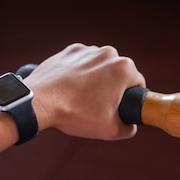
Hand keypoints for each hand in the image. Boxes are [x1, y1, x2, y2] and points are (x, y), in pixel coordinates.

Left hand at [25, 44, 145, 139]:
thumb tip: (130, 125)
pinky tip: (72, 88)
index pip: (138, 84)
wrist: (40, 102)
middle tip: (100, 106)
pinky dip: (80, 73)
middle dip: (114, 88)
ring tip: (83, 98)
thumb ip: (129, 128)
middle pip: (119, 74)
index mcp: (124, 68)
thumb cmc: (76, 113)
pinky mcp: (70, 51)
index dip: (132, 99)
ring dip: (97, 79)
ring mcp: (88, 50)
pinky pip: (82, 63)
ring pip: (100, 67)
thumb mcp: (110, 130)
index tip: (121, 108)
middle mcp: (108, 53)